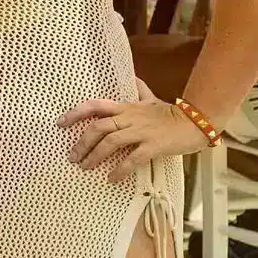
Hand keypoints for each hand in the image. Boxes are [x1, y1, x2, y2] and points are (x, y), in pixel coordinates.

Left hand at [58, 78, 209, 181]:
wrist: (196, 122)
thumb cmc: (171, 112)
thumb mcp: (151, 99)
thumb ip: (139, 90)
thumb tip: (132, 78)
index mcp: (126, 107)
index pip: (95, 105)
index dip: (76, 112)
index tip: (60, 122)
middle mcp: (129, 117)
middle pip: (97, 127)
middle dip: (82, 143)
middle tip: (72, 156)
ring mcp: (141, 131)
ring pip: (110, 142)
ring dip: (95, 156)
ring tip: (85, 167)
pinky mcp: (153, 146)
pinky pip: (132, 159)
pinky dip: (120, 170)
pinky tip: (112, 178)